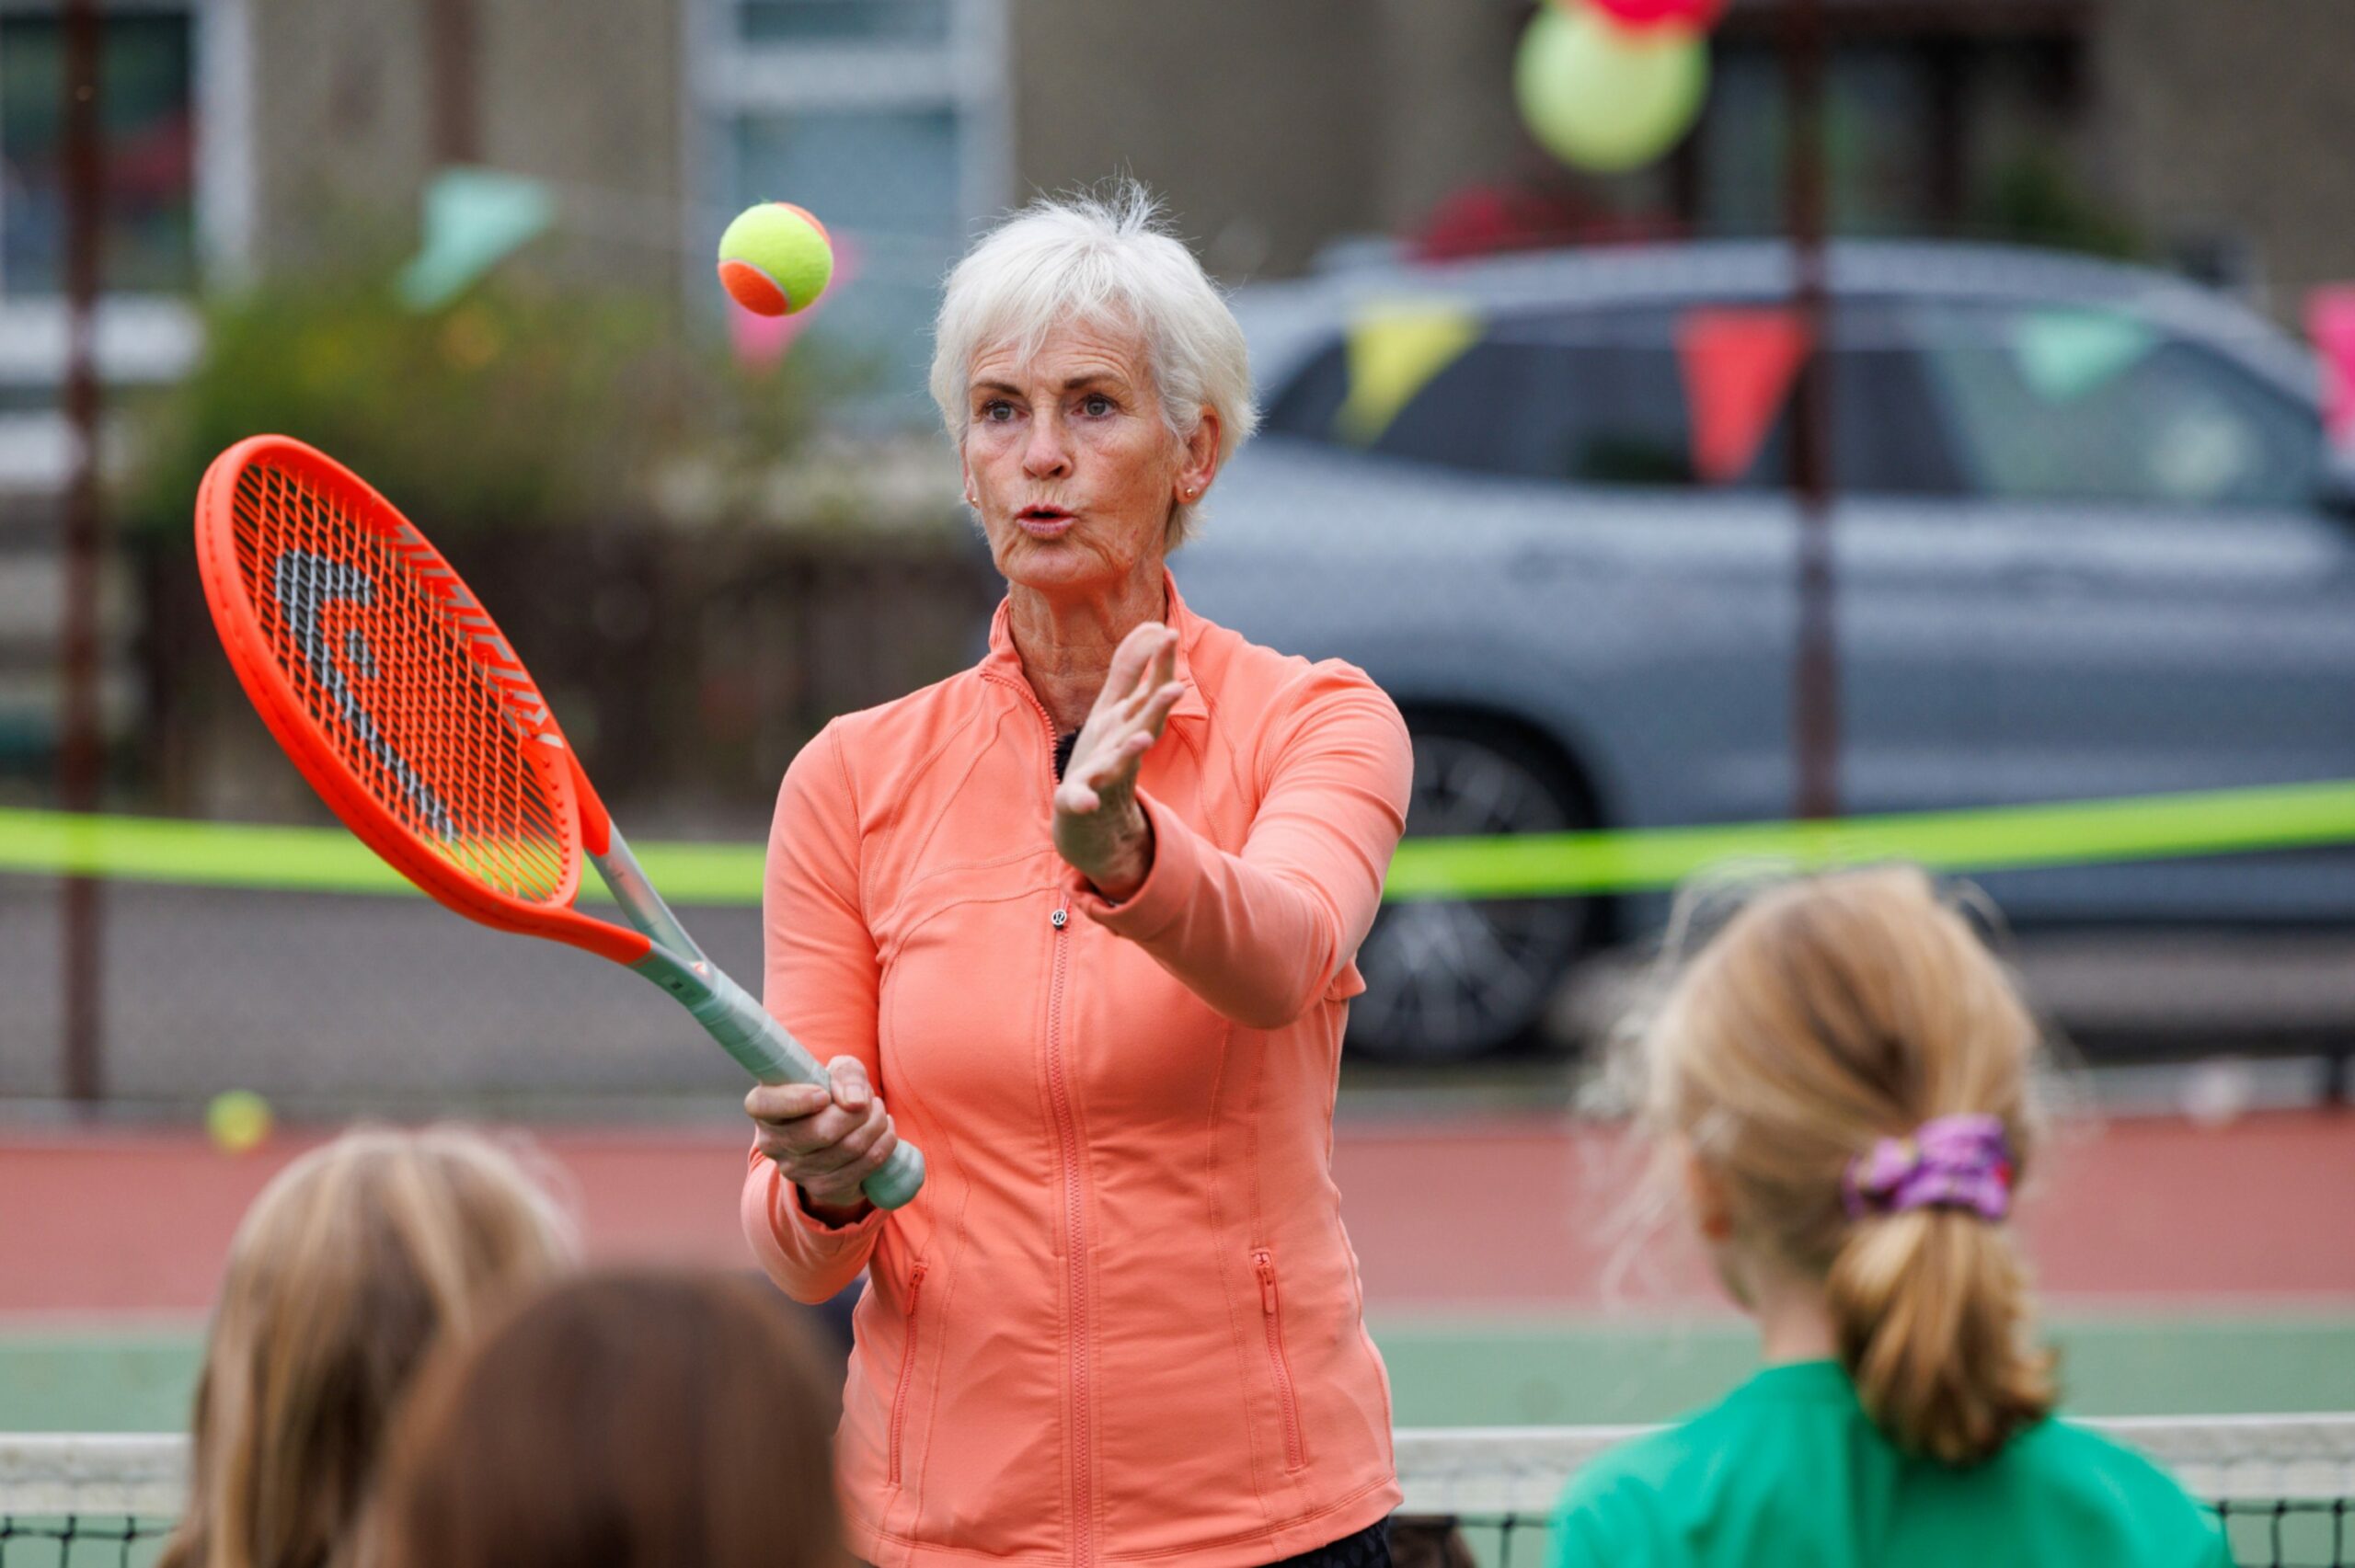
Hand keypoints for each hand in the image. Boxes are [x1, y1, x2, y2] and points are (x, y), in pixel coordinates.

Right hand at [745, 1056, 898, 1221]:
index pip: (763, 1104)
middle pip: (820, 1132)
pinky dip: (883, 1143)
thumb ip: (846, 1074)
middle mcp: (773, 1143)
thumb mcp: (836, 1071)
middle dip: (858, 1112)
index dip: (795, 1100)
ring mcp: (795, 1170)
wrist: (837, 1133)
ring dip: (875, 1124)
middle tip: (869, 1100)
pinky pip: (864, 1166)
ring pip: (848, 1148)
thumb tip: (854, 1103)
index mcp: (765, 1107)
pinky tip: (884, 1130)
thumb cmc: (830, 1093)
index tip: (824, 1095)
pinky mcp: (822, 1188)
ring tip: (877, 1112)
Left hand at [1053, 622, 1182, 899]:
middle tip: (1177, 688)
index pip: (1149, 691)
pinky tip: (1087, 801)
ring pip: (1120, 761)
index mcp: (1129, 725)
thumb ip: (1132, 670)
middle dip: (1158, 707)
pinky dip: (1084, 800)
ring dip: (1131, 751)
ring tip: (1144, 740)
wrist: (1090, 821)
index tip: (1170, 633)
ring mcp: (1104, 775)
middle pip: (1144, 724)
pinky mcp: (1079, 800)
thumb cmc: (1105, 757)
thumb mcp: (1117, 710)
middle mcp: (1123, 748)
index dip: (1159, 664)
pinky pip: (1081, 799)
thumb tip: (1154, 628)